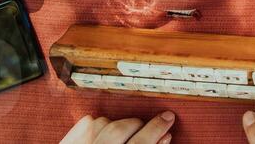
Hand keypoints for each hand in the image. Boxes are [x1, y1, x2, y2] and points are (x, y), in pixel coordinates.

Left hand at [59, 112, 174, 143]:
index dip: (157, 128)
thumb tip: (164, 137)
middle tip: (146, 129)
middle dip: (138, 125)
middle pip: (121, 129)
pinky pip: (86, 123)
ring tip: (124, 137)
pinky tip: (104, 136)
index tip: (167, 118)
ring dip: (118, 126)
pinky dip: (98, 126)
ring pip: (104, 122)